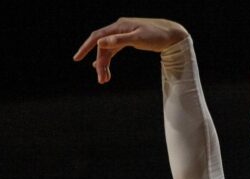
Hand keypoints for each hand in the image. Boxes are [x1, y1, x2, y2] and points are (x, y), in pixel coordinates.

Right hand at [73, 18, 188, 83]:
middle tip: (101, 81)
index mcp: (119, 27)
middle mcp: (118, 29)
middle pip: (103, 47)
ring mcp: (122, 34)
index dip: (86, 47)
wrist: (172, 34)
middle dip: (101, 64)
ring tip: (104, 80)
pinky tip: (105, 69)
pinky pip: (114, 50)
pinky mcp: (127, 40)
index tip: (77, 58)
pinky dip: (109, 60)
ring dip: (105, 65)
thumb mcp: (138, 39)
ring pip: (108, 50)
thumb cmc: (157, 36)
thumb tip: (101, 42)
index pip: (97, 37)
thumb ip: (119, 40)